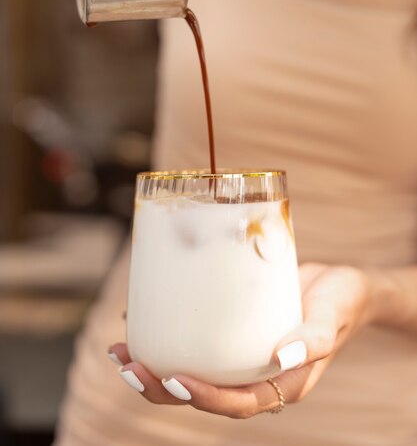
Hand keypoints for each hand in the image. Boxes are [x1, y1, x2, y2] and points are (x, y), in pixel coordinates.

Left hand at [109, 263, 372, 418]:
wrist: (341, 284)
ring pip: (194, 369)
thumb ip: (312, 339)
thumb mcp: (331, 317)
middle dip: (161, 387)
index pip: (236, 403)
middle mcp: (254, 373)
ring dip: (155, 365)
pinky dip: (168, 334)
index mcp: (280, 383)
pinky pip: (197, 340)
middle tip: (129, 367)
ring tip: (120, 351)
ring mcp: (241, 353)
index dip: (203, 398)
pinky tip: (141, 319)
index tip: (173, 380)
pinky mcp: (232, 330)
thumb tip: (280, 358)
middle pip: (203, 393)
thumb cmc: (340, 302)